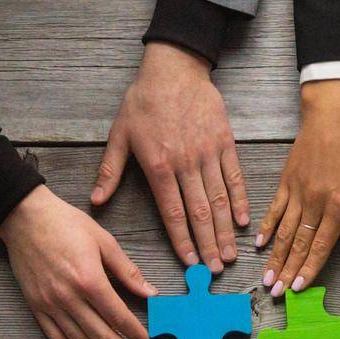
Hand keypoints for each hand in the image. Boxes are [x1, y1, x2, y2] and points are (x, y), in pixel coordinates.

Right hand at [0, 186, 157, 338]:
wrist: (24, 217)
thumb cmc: (66, 224)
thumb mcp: (104, 240)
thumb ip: (127, 271)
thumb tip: (150, 293)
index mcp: (89, 279)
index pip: (119, 316)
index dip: (137, 335)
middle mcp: (69, 297)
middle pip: (102, 336)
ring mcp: (50, 305)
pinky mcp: (37, 307)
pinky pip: (56, 338)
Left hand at [93, 41, 249, 272]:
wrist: (174, 67)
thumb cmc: (144, 100)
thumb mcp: (119, 134)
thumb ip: (110, 171)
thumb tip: (96, 201)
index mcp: (158, 165)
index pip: (172, 213)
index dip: (182, 241)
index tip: (189, 264)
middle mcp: (185, 163)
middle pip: (199, 213)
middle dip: (207, 245)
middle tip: (215, 270)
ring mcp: (207, 153)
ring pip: (218, 200)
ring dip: (224, 231)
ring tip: (229, 256)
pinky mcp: (224, 142)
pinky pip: (234, 177)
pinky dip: (240, 200)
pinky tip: (243, 223)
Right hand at [258, 80, 339, 295]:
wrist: (330, 115)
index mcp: (339, 203)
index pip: (322, 244)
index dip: (310, 267)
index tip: (300, 287)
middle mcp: (315, 201)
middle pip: (299, 243)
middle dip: (288, 271)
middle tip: (277, 294)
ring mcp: (298, 192)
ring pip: (284, 232)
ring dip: (275, 257)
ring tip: (266, 279)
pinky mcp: (286, 182)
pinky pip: (274, 209)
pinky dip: (266, 228)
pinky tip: (259, 245)